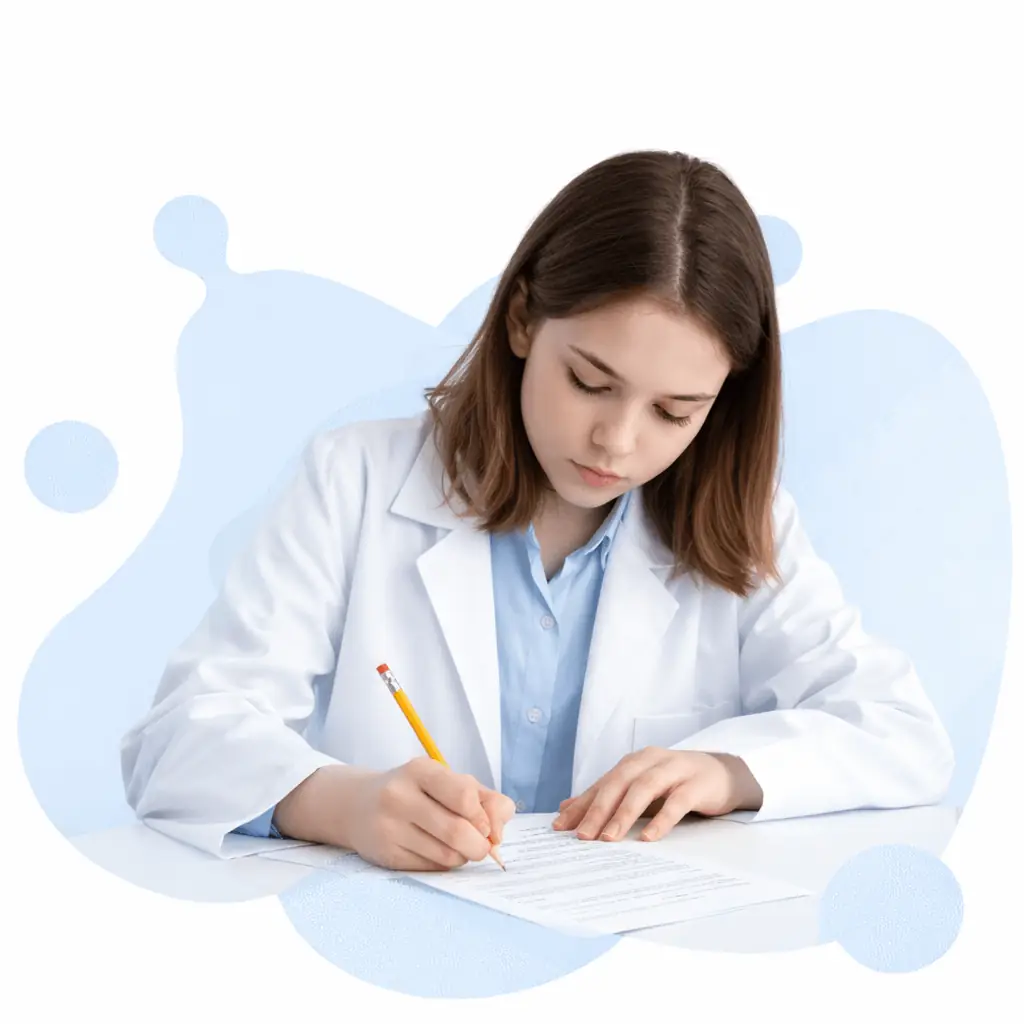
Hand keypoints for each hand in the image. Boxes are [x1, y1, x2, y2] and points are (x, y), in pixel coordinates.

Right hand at [274, 759, 514, 870]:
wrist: (359, 805)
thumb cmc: (418, 792)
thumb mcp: (450, 782)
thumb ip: (486, 800)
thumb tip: (499, 833)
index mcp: (420, 770)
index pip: (463, 795)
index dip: (483, 817)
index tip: (485, 825)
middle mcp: (399, 796)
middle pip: (457, 832)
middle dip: (479, 846)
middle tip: (481, 847)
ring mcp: (388, 827)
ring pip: (446, 855)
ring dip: (463, 857)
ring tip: (458, 847)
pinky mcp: (385, 855)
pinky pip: (430, 869)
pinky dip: (444, 865)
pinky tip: (436, 852)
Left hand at [552, 748, 762, 841]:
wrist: (722, 774)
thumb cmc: (675, 784)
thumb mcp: (639, 790)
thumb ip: (608, 798)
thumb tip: (568, 809)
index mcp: (635, 762)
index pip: (603, 783)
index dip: (582, 804)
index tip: (561, 826)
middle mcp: (651, 760)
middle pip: (620, 782)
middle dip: (599, 809)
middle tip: (583, 836)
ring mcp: (675, 770)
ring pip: (645, 788)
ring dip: (625, 813)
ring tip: (610, 838)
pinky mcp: (697, 784)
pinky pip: (677, 801)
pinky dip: (662, 819)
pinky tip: (649, 837)